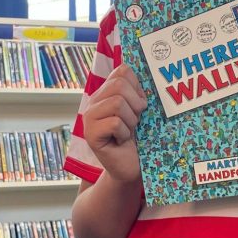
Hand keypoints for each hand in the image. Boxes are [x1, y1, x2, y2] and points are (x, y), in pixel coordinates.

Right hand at [81, 64, 147, 183]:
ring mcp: (89, 117)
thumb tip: (148, 74)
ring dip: (130, 120)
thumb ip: (138, 92)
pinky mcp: (90, 134)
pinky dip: (124, 133)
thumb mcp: (140, 111)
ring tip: (128, 131)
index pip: (122, 71)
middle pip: (119, 84)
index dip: (137, 87)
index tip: (139, 104)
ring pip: (117, 103)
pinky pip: (115, 123)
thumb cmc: (139, 138)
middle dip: (135, 103)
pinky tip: (121, 141)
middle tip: (135, 120)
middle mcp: (95, 101)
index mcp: (107, 91)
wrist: (132, 166)